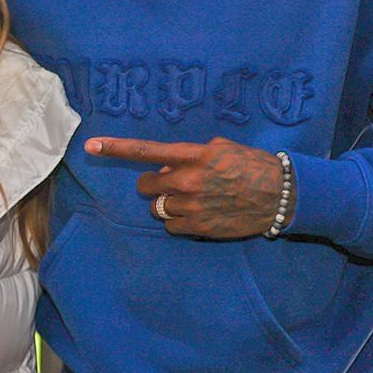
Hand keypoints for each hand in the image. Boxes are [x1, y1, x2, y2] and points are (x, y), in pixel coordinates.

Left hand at [84, 135, 293, 238]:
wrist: (281, 195)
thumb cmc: (251, 166)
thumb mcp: (221, 148)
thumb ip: (189, 156)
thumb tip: (166, 168)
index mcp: (194, 156)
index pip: (147, 151)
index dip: (117, 148)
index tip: (92, 145)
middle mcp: (189, 180)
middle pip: (147, 185)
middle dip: (155, 184)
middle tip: (174, 184)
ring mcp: (192, 206)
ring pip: (158, 207)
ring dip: (170, 203)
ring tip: (196, 199)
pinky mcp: (198, 227)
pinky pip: (171, 226)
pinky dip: (180, 221)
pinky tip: (200, 214)